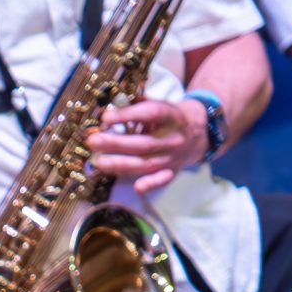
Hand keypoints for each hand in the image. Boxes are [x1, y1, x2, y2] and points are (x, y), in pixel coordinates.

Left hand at [84, 95, 208, 195]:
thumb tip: (108, 110)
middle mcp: (174, 138)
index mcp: (171, 116)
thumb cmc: (169, 116)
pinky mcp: (173, 170)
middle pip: (144, 143)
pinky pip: (163, 179)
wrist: (198, 132)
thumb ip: (137, 105)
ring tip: (99, 162)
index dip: (128, 115)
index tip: (105, 117)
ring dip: (121, 164)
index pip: (150, 113)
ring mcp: (174, 156)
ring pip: (147, 163)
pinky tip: (137, 187)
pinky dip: (151, 184)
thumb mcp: (159, 104)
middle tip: (92, 141)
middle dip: (116, 143)